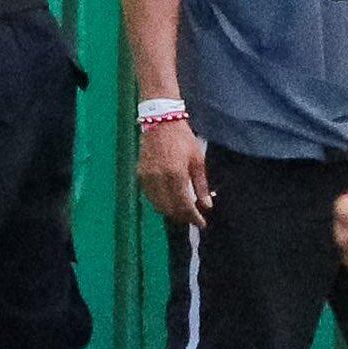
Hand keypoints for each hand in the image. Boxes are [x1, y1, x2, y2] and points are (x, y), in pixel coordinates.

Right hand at [137, 112, 212, 229]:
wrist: (161, 124)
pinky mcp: (139, 175)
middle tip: (194, 219)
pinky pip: (149, 196)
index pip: (183, 204)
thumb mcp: (198, 161)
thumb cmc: (184, 140)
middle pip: (169, 208)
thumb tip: (207, 206)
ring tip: (184, 213)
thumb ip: (201, 185)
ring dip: (171, 212)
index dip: (193, 217)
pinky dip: (160, 203)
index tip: (202, 224)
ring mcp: (146, 177)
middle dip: (182, 217)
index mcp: (175, 175)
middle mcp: (158, 178)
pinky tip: (170, 202)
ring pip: (157, 204)